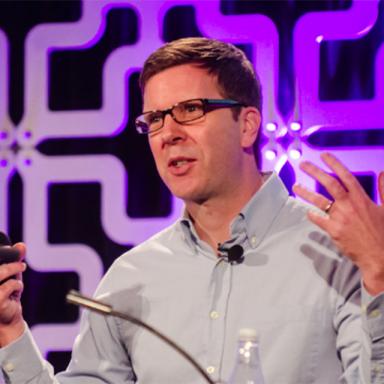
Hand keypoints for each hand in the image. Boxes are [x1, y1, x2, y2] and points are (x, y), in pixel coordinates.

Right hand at [0, 242, 26, 346]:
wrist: (8, 324)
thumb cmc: (5, 299)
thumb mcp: (10, 278)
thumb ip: (14, 261)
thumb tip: (21, 245)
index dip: (0, 256)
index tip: (11, 253)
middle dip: (9, 265)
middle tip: (21, 265)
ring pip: (0, 273)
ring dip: (13, 271)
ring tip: (20, 274)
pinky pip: (7, 286)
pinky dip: (16, 285)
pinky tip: (17, 290)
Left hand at [293, 152, 383, 294]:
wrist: (379, 255)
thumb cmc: (383, 233)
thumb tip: (383, 173)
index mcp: (361, 198)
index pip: (345, 175)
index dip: (334, 163)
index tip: (324, 155)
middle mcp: (349, 205)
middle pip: (329, 183)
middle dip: (314, 171)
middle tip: (303, 164)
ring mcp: (340, 217)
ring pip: (319, 200)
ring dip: (305, 192)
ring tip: (296, 186)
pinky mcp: (333, 230)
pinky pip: (318, 219)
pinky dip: (311, 214)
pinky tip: (307, 212)